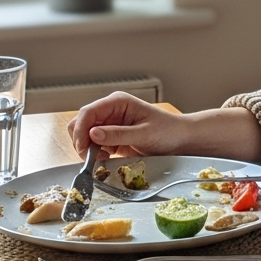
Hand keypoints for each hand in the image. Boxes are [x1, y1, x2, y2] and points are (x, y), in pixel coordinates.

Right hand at [67, 93, 187, 158]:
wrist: (180, 139)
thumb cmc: (168, 131)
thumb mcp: (143, 134)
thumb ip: (118, 134)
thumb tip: (92, 134)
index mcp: (117, 102)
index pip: (88, 112)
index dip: (80, 130)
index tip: (83, 148)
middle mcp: (111, 111)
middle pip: (81, 123)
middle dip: (81, 140)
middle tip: (90, 157)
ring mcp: (110, 124)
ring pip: (84, 135)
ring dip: (87, 148)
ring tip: (101, 158)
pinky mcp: (112, 137)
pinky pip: (94, 145)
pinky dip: (94, 153)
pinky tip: (106, 158)